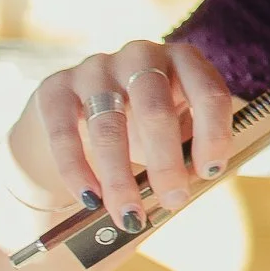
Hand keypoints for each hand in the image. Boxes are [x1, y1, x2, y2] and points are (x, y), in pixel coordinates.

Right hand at [21, 40, 237, 232]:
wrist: (80, 108)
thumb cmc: (143, 121)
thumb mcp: (176, 126)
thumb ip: (188, 150)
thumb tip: (186, 188)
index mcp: (184, 60)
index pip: (209, 93)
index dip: (214, 135)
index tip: (211, 173)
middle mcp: (141, 55)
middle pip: (155, 110)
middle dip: (166, 163)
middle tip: (173, 200)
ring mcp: (95, 68)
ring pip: (108, 126)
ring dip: (120, 178)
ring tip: (130, 215)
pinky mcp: (55, 88)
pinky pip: (63, 134)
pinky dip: (77, 171)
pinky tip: (90, 200)